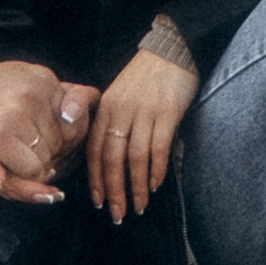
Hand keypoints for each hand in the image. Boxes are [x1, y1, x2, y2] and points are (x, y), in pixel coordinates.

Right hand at [0, 61, 97, 203]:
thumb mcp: (26, 81)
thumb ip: (58, 96)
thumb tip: (75, 116)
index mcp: (43, 78)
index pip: (77, 119)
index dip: (64, 136)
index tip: (48, 137)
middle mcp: (33, 93)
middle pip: (63, 142)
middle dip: (48, 153)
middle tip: (25, 148)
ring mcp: (15, 114)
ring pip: (48, 159)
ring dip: (34, 165)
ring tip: (13, 151)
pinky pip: (31, 170)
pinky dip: (24, 176)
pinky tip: (6, 162)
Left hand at [88, 44, 199, 223]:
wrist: (171, 50)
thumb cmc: (144, 77)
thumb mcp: (119, 96)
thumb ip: (113, 124)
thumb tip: (111, 163)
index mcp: (106, 108)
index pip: (95, 150)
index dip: (95, 179)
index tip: (98, 201)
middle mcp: (121, 111)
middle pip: (112, 158)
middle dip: (114, 191)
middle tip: (118, 214)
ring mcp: (144, 111)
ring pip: (135, 158)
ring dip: (137, 186)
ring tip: (139, 206)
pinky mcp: (167, 112)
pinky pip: (159, 148)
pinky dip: (157, 170)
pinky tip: (156, 185)